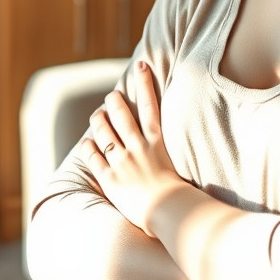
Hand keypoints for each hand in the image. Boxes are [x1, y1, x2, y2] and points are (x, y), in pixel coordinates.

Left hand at [82, 61, 187, 235]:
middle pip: (122, 115)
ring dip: (98, 120)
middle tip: (112, 95)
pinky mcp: (110, 178)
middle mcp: (137, 148)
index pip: (150, 105)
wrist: (172, 213)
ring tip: (97, 114)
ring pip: (104, 132)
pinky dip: (89, 148)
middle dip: (115, 101)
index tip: (142, 65)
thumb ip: (177, 152)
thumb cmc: (183, 195)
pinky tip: (87, 142)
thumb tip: (191, 146)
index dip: (145, 83)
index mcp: (157, 142)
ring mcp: (122, 162)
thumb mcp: (182, 166)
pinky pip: (94, 157)